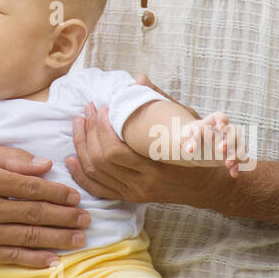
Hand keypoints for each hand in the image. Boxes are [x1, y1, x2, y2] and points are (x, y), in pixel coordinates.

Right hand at [0, 144, 90, 267]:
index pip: (29, 187)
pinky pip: (12, 256)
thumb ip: (12, 157)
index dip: (55, 192)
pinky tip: (54, 258)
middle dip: (64, 216)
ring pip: (27, 236)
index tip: (74, 195)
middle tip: (85, 218)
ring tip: (79, 237)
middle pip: (33, 213)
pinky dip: (35, 259)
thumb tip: (45, 165)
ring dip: (57, 238)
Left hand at [67, 74, 226, 206]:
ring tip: (79, 124)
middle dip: (88, 132)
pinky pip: (98, 190)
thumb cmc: (198, 151)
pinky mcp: (129, 198)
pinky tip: (71, 159)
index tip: (101, 108)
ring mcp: (134, 194)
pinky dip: (80, 175)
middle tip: (87, 111)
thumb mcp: (186, 124)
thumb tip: (138, 79)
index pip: (115, 151)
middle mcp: (142, 185)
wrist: (207, 185)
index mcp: (155, 167)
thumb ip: (161, 101)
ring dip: (81, 147)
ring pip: (95, 173)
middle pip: (101, 160)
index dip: (101, 128)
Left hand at [180, 112, 245, 177]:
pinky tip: (233, 173)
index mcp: (211, 122)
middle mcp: (224, 131)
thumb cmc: (188, 137)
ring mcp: (230, 143)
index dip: (222, 120)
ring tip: (228, 164)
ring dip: (238, 154)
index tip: (220, 127)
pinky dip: (238, 166)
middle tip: (221, 149)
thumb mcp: (185, 136)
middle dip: (231, 140)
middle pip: (235, 131)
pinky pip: (240, 160)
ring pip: (241, 146)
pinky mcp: (231, 155)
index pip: (220, 117)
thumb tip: (191, 149)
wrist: (192, 147)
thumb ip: (188, 141)